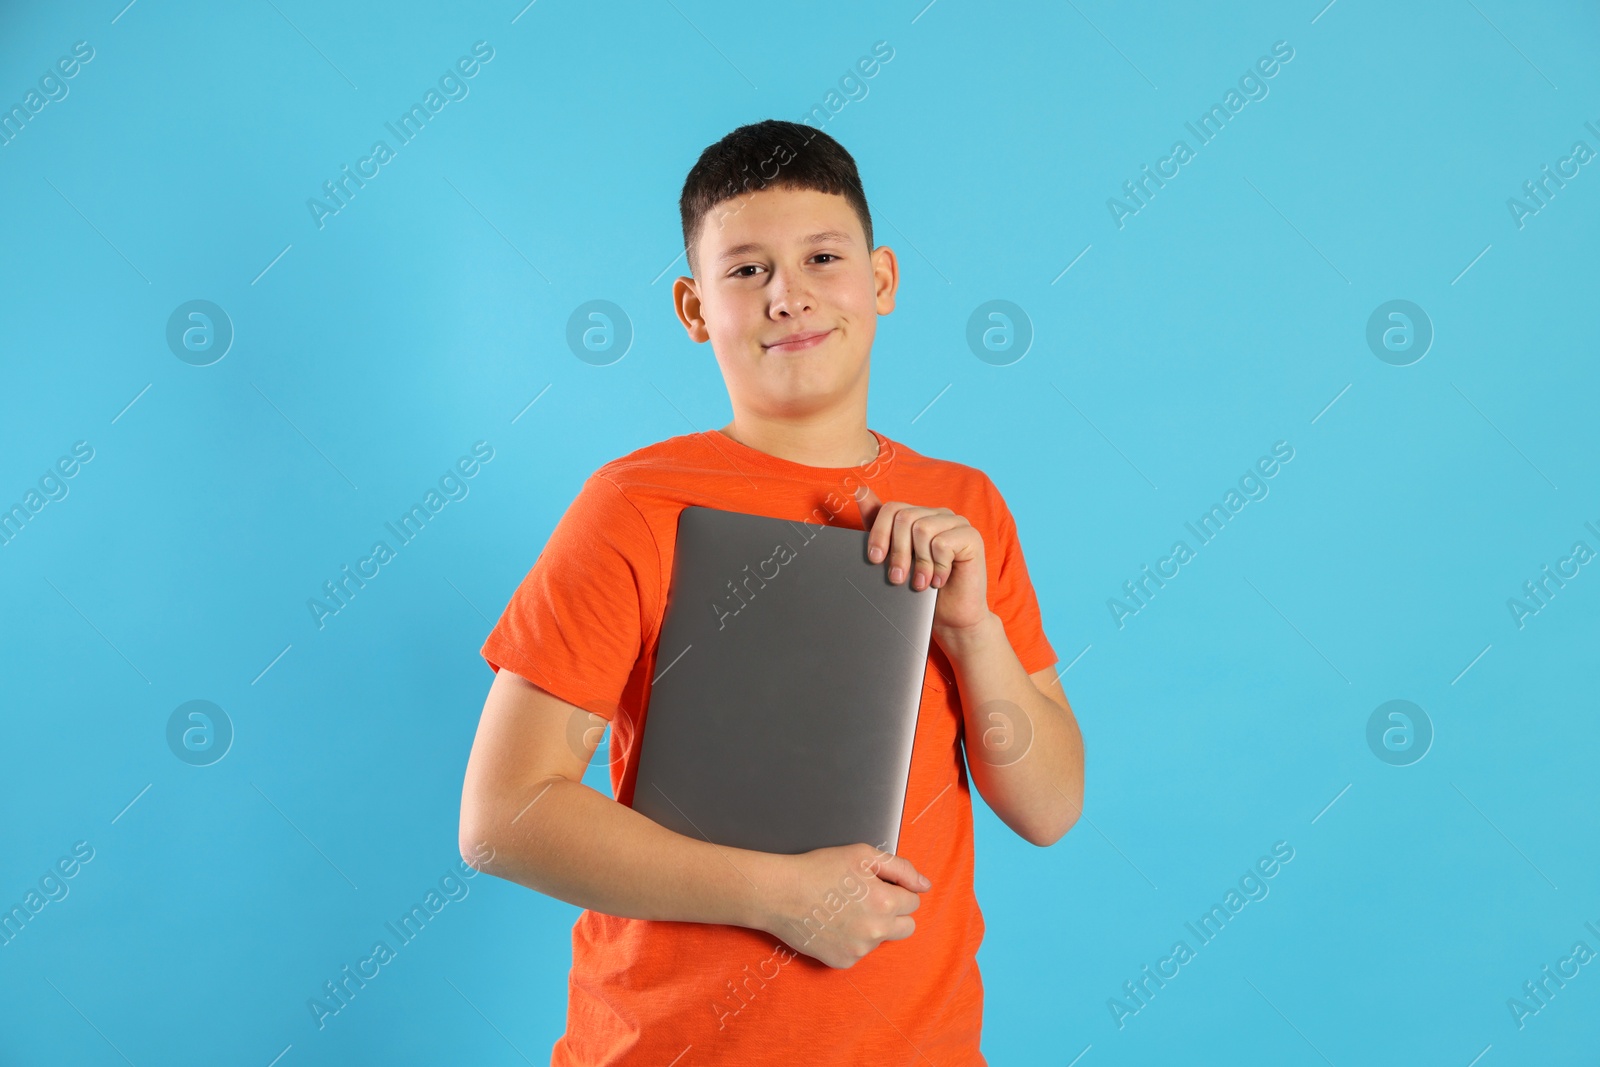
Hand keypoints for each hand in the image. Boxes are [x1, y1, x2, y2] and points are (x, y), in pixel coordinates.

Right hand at [756, 843, 929, 967]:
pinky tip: (834, 924)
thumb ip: (901, 868)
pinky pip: (859, 952)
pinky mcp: (842, 962)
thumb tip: (924, 886)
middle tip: (868, 899)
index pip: (913, 902)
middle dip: (894, 913)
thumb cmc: (819, 869)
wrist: (780, 893)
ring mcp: (859, 950)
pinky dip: (852, 940)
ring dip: (872, 926)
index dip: (896, 890)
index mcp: (885, 902)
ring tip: (844, 909)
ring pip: (881, 939)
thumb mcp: (863, 854)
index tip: (876, 885)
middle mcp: (876, 931)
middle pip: (906, 927)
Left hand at [853, 485, 990, 634]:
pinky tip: (940, 580)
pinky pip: (943, 543)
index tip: (875, 560)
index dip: (879, 533)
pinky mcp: (972, 537)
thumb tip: (859, 490)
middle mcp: (938, 515)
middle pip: (905, 517)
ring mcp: (957, 523)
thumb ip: (879, 525)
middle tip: (898, 579)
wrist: (951, 616)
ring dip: (919, 563)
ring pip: (922, 529)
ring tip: (921, 583)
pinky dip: (938, 567)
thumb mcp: (894, 557)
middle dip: (897, 553)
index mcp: (920, 516)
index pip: (892, 508)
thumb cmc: (923, 590)